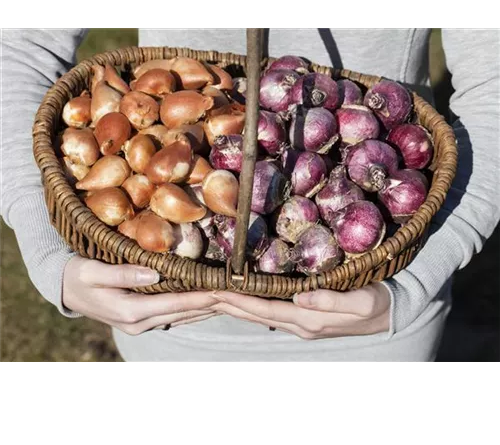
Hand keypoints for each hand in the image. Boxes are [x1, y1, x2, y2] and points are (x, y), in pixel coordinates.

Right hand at [63, 256, 219, 334]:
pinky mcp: (142, 319)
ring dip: (204, 308)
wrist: (67, 289)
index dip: (199, 297)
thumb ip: (123, 273)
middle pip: (183, 312)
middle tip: (234, 294)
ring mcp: (141, 324)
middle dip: (209, 303)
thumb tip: (154, 273)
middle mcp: (139, 322)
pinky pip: (173, 315)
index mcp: (130, 310)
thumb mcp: (94, 271)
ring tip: (227, 299)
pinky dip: (191, 309)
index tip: (221, 290)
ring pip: (181, 317)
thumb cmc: (79, 275)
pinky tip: (206, 303)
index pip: (174, 303)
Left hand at [211, 283, 390, 339]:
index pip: (267, 310)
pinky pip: (273, 313)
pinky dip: (254, 307)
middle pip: (259, 315)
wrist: (392, 312)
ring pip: (263, 316)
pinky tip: (246, 301)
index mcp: (310, 319)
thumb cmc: (378, 303)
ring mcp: (304, 323)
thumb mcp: (360, 301)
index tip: (219, 292)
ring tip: (219, 298)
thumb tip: (300, 296)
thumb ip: (331, 300)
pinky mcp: (308, 317)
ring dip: (240, 307)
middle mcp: (302, 324)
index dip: (242, 301)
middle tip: (208, 294)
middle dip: (232, 306)